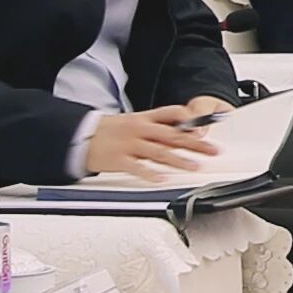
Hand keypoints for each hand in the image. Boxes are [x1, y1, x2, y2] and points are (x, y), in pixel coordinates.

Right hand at [82, 101, 224, 177]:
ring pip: (159, 152)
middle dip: (196, 143)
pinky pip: (137, 167)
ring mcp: (129, 145)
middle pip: (173, 135)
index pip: (172, 113)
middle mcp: (139, 130)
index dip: (191, 120)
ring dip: (179, 160)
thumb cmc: (108, 131)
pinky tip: (163, 178)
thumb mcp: (133, 121)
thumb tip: (181, 131)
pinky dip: (150, 173)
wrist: (79, 136)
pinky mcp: (118, 159)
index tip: (207, 127)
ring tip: (195, 167)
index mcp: (144, 118)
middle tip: (213, 151)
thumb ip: (155, 126)